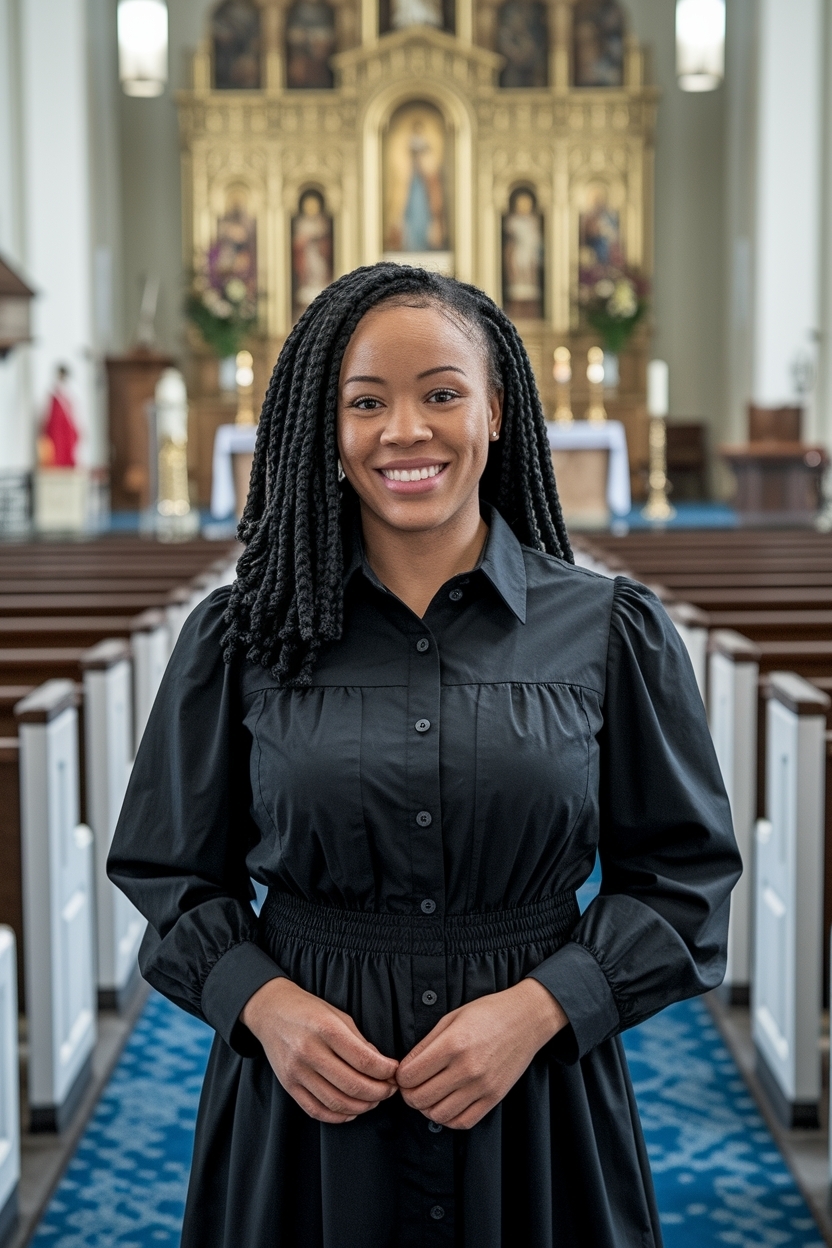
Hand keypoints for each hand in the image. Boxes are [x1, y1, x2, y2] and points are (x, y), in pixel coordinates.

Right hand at [241, 977, 398, 1123]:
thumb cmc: (309, 1010)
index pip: (364, 1060)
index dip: (386, 1071)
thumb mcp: (339, 1015)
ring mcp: (297, 1071)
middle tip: (390, 1089)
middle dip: (379, 1092)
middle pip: (353, 1086)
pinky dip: (338, 1116)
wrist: (271, 1011)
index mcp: (325, 1029)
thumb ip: (360, 1042)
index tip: (396, 1071)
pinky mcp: (289, 1085)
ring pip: (337, 1103)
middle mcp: (309, 1052)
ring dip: (362, 1107)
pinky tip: (352, 1110)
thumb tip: (383, 1067)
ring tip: (375, 1100)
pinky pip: (316, 1110)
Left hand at [396, 979, 567, 1129]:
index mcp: (453, 1044)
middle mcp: (467, 1068)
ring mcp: (482, 1086)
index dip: (400, 1076)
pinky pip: (463, 1122)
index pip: (410, 1076)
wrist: (526, 1018)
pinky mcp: (494, 1097)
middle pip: (420, 1098)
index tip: (404, 1072)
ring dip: (427, 1108)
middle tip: (411, 1086)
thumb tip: (405, 1068)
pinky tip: (446, 1104)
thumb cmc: (487, 1013)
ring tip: (428, 1095)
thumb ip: (425, 1045)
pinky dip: (448, 1119)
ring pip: (439, 1115)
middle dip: (409, 1094)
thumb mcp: (451, 1018)